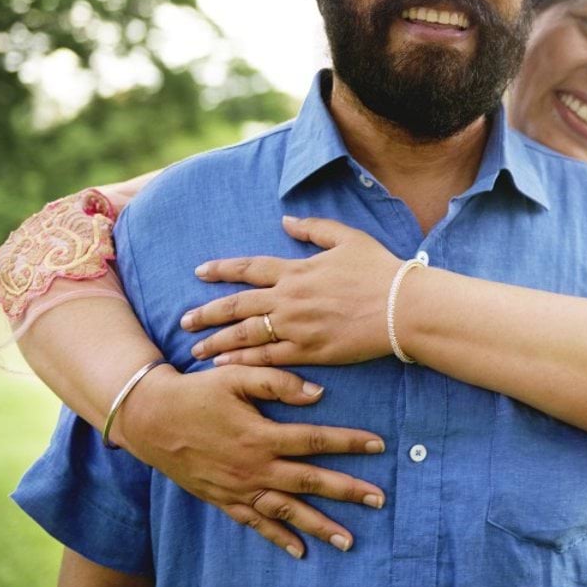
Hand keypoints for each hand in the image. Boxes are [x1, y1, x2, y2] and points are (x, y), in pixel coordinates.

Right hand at [113, 363, 386, 558]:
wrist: (150, 419)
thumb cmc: (197, 392)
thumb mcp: (236, 376)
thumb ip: (278, 383)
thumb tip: (318, 394)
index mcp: (260, 435)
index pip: (315, 440)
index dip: (349, 442)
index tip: (379, 444)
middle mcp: (253, 467)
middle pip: (309, 482)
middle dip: (347, 491)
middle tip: (378, 500)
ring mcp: (238, 488)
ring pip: (286, 512)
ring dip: (319, 526)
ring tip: (348, 540)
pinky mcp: (223, 500)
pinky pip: (255, 524)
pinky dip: (278, 539)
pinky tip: (300, 550)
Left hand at [184, 216, 401, 367]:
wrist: (403, 307)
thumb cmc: (380, 270)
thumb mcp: (348, 238)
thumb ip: (315, 228)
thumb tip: (286, 220)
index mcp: (298, 270)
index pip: (250, 268)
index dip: (222, 269)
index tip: (199, 272)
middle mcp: (290, 298)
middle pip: (237, 306)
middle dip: (206, 313)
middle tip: (183, 321)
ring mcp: (297, 327)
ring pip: (246, 335)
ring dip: (218, 342)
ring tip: (196, 349)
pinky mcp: (310, 352)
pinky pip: (267, 358)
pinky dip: (243, 362)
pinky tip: (225, 367)